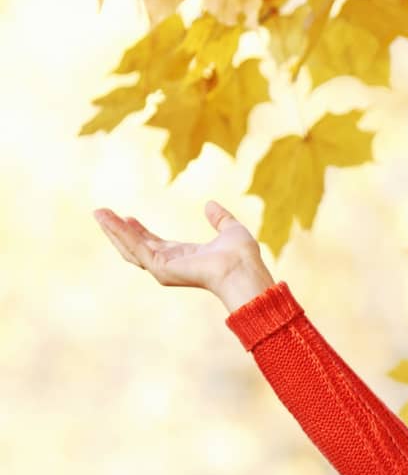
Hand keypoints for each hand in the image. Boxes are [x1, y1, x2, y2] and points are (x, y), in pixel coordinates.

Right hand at [93, 200, 270, 302]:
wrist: (243, 269)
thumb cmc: (242, 256)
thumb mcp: (230, 229)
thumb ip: (220, 218)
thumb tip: (210, 205)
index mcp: (186, 257)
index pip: (155, 245)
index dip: (140, 232)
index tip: (128, 217)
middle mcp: (172, 265)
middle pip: (136, 248)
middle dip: (118, 231)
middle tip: (102, 213)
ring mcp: (164, 269)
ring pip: (130, 248)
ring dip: (113, 230)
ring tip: (98, 213)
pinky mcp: (160, 268)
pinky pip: (135, 247)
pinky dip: (121, 232)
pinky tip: (110, 218)